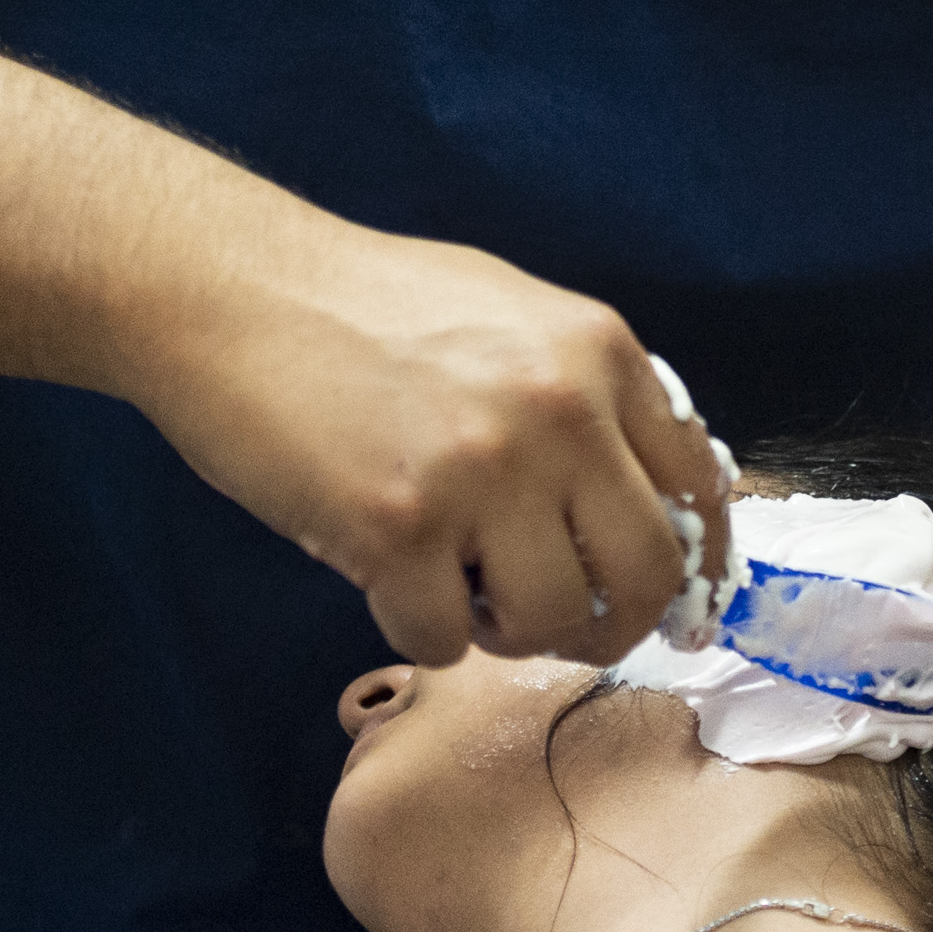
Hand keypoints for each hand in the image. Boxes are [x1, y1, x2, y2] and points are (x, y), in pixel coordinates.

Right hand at [123, 224, 735, 668]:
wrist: (235, 292)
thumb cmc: (365, 304)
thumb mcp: (512, 314)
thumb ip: (586, 392)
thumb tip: (645, 490)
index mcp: (600, 352)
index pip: (697, 484)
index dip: (690, 561)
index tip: (669, 602)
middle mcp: (561, 411)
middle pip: (649, 572)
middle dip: (613, 622)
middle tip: (563, 625)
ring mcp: (482, 472)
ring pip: (552, 620)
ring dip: (508, 632)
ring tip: (458, 585)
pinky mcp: (397, 527)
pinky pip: (443, 639)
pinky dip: (419, 631)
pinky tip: (387, 577)